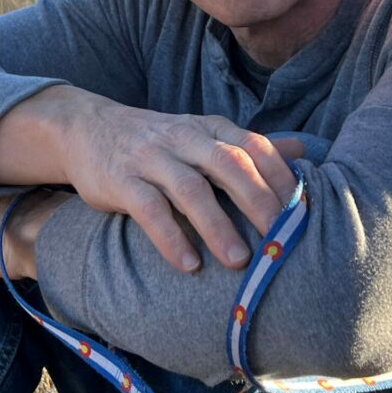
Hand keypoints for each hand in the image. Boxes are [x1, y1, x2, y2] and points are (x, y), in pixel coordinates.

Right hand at [47, 90, 305, 273]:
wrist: (88, 128)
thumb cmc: (158, 141)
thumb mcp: (202, 134)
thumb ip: (247, 146)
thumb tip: (303, 151)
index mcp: (209, 127)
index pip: (253, 146)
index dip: (280, 178)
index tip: (303, 211)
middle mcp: (183, 137)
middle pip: (228, 164)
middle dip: (258, 201)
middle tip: (280, 239)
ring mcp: (150, 157)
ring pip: (190, 188)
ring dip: (217, 225)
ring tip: (239, 262)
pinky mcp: (121, 180)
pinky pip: (149, 209)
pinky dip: (170, 237)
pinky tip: (188, 264)